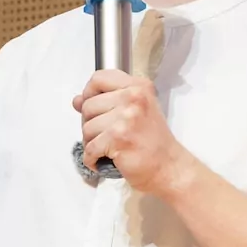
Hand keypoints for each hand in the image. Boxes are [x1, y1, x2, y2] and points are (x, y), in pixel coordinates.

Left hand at [73, 70, 193, 195]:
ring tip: (108, 149)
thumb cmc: (153, 142)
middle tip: (105, 136)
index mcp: (138, 87)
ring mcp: (126, 118)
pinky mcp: (118, 138)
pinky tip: (103, 161)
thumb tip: (77, 100)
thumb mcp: (134, 112)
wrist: (169, 167)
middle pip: (88, 105)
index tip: (93, 107)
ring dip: (92, 143)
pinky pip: (89, 148)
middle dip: (90, 124)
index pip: (98, 78)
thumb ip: (105, 102)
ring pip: (86, 128)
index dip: (89, 94)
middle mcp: (133, 98)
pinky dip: (92, 159)